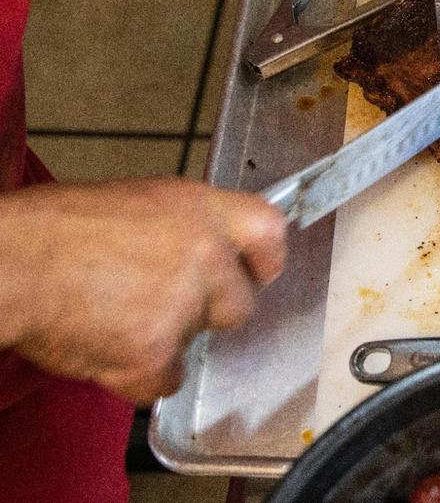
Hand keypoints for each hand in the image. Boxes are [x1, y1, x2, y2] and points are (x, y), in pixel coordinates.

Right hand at [0, 180, 286, 403]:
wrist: (10, 264)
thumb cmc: (55, 230)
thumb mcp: (139, 203)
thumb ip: (186, 229)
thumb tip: (209, 252)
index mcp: (201, 210)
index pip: (270, 234)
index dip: (262, 261)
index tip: (251, 274)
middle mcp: (205, 254)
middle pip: (240, 304)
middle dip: (207, 312)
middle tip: (161, 304)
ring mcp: (184, 305)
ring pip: (198, 343)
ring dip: (166, 341)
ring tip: (116, 317)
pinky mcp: (157, 351)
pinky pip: (166, 381)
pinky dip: (137, 375)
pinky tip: (105, 347)